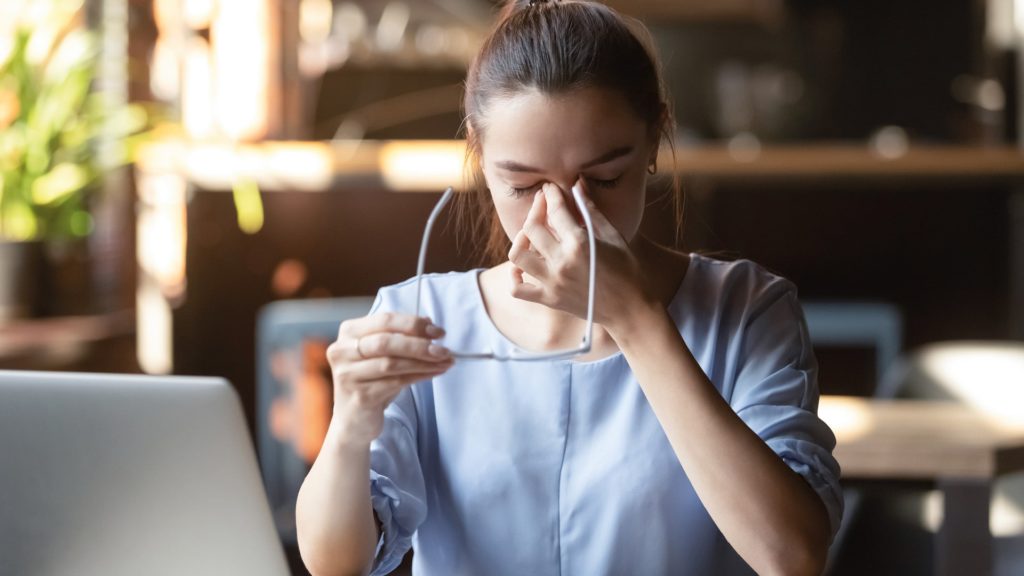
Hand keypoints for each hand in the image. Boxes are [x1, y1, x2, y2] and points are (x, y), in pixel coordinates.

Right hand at [325, 312, 452, 445]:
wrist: (355, 419)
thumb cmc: (372, 381)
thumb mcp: (384, 354)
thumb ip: (401, 336)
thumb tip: (429, 322)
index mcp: (349, 332)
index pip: (384, 320)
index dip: (413, 324)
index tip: (438, 332)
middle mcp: (342, 351)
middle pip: (386, 342)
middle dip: (419, 345)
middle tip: (444, 350)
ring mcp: (348, 375)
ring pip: (392, 364)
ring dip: (423, 362)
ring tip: (445, 362)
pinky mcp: (359, 396)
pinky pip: (395, 383)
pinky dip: (419, 376)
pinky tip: (434, 373)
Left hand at [507, 180, 648, 328]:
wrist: (631, 309)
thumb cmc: (627, 270)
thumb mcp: (613, 236)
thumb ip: (591, 210)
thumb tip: (577, 184)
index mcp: (580, 244)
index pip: (556, 210)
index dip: (551, 194)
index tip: (549, 188)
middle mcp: (562, 262)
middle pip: (532, 228)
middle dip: (535, 209)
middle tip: (542, 204)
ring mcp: (553, 283)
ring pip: (518, 255)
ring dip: (520, 240)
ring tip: (530, 234)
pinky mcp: (549, 299)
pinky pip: (518, 290)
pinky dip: (514, 277)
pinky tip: (521, 267)